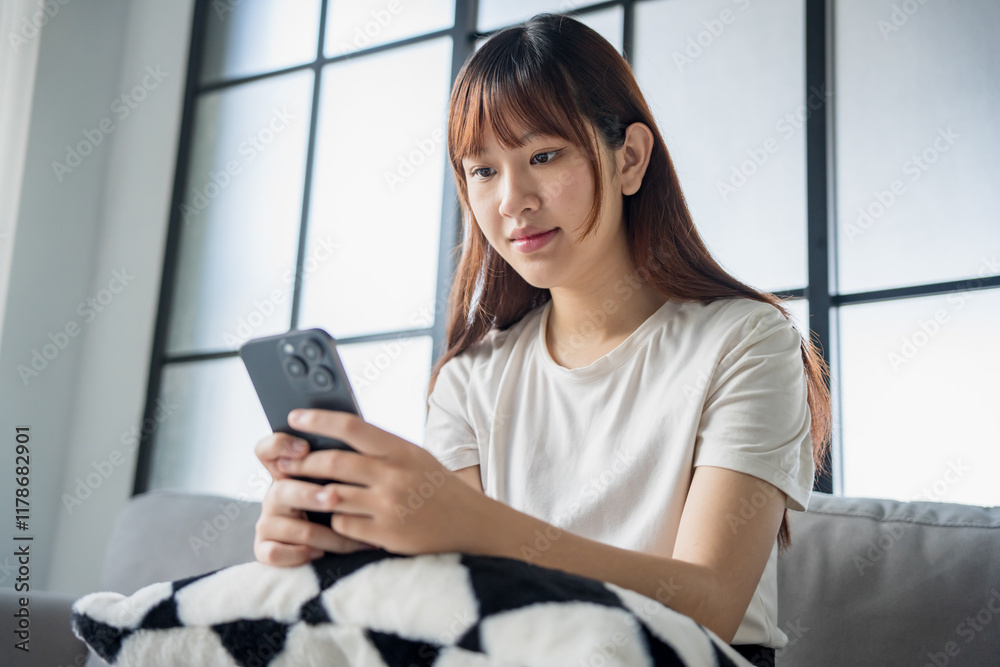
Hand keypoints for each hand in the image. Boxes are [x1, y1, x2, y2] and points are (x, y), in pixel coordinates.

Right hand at [253, 431, 376, 566]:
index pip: (268, 449)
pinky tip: (321, 554)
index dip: (280, 445)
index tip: (305, 448)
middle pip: (281, 490)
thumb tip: (361, 442)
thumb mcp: (341, 482)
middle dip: (310, 495)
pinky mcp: (263, 548)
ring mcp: (267, 522)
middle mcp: (274, 495)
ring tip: (352, 538)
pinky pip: (274, 553)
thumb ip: (341, 463)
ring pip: (293, 528)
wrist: (335, 545)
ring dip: (326, 535)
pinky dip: (300, 555)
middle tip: (334, 499)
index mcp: (289, 473)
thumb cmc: (342, 505)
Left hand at [273, 408, 490, 556]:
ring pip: (332, 496)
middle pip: (333, 464)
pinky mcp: (387, 535)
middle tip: (284, 463)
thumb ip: (380, 449)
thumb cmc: (437, 486)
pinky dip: (334, 521)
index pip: (352, 427)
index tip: (294, 417)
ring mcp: (390, 507)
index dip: (318, 421)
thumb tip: (333, 438)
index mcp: (401, 450)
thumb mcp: (415, 457)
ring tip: (298, 491)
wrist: (472, 524)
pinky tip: (335, 519)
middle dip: (302, 463)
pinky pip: (343, 526)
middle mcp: (395, 476)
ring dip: (312, 495)